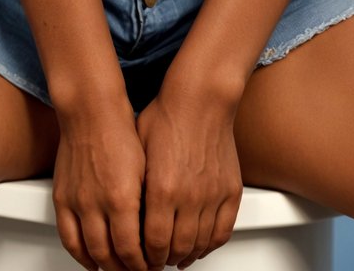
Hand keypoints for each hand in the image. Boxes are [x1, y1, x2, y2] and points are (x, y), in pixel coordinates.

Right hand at [52, 94, 151, 270]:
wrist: (91, 111)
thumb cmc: (122, 132)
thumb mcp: (146, 169)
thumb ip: (147, 204)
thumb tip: (155, 230)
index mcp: (121, 198)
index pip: (131, 250)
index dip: (143, 264)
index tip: (151, 265)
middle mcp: (96, 204)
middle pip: (110, 256)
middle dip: (126, 268)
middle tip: (137, 269)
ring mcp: (76, 202)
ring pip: (89, 252)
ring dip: (105, 265)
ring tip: (117, 267)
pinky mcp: (62, 198)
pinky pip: (68, 238)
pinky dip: (80, 255)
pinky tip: (90, 260)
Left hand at [134, 82, 242, 267]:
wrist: (201, 97)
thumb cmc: (166, 116)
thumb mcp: (137, 150)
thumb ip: (133, 186)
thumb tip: (123, 213)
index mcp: (161, 188)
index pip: (152, 242)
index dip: (144, 256)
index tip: (140, 258)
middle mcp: (189, 196)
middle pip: (176, 248)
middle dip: (162, 259)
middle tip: (155, 260)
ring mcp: (212, 195)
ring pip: (199, 244)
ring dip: (185, 255)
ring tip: (175, 255)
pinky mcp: (230, 190)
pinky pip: (222, 231)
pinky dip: (210, 245)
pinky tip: (200, 246)